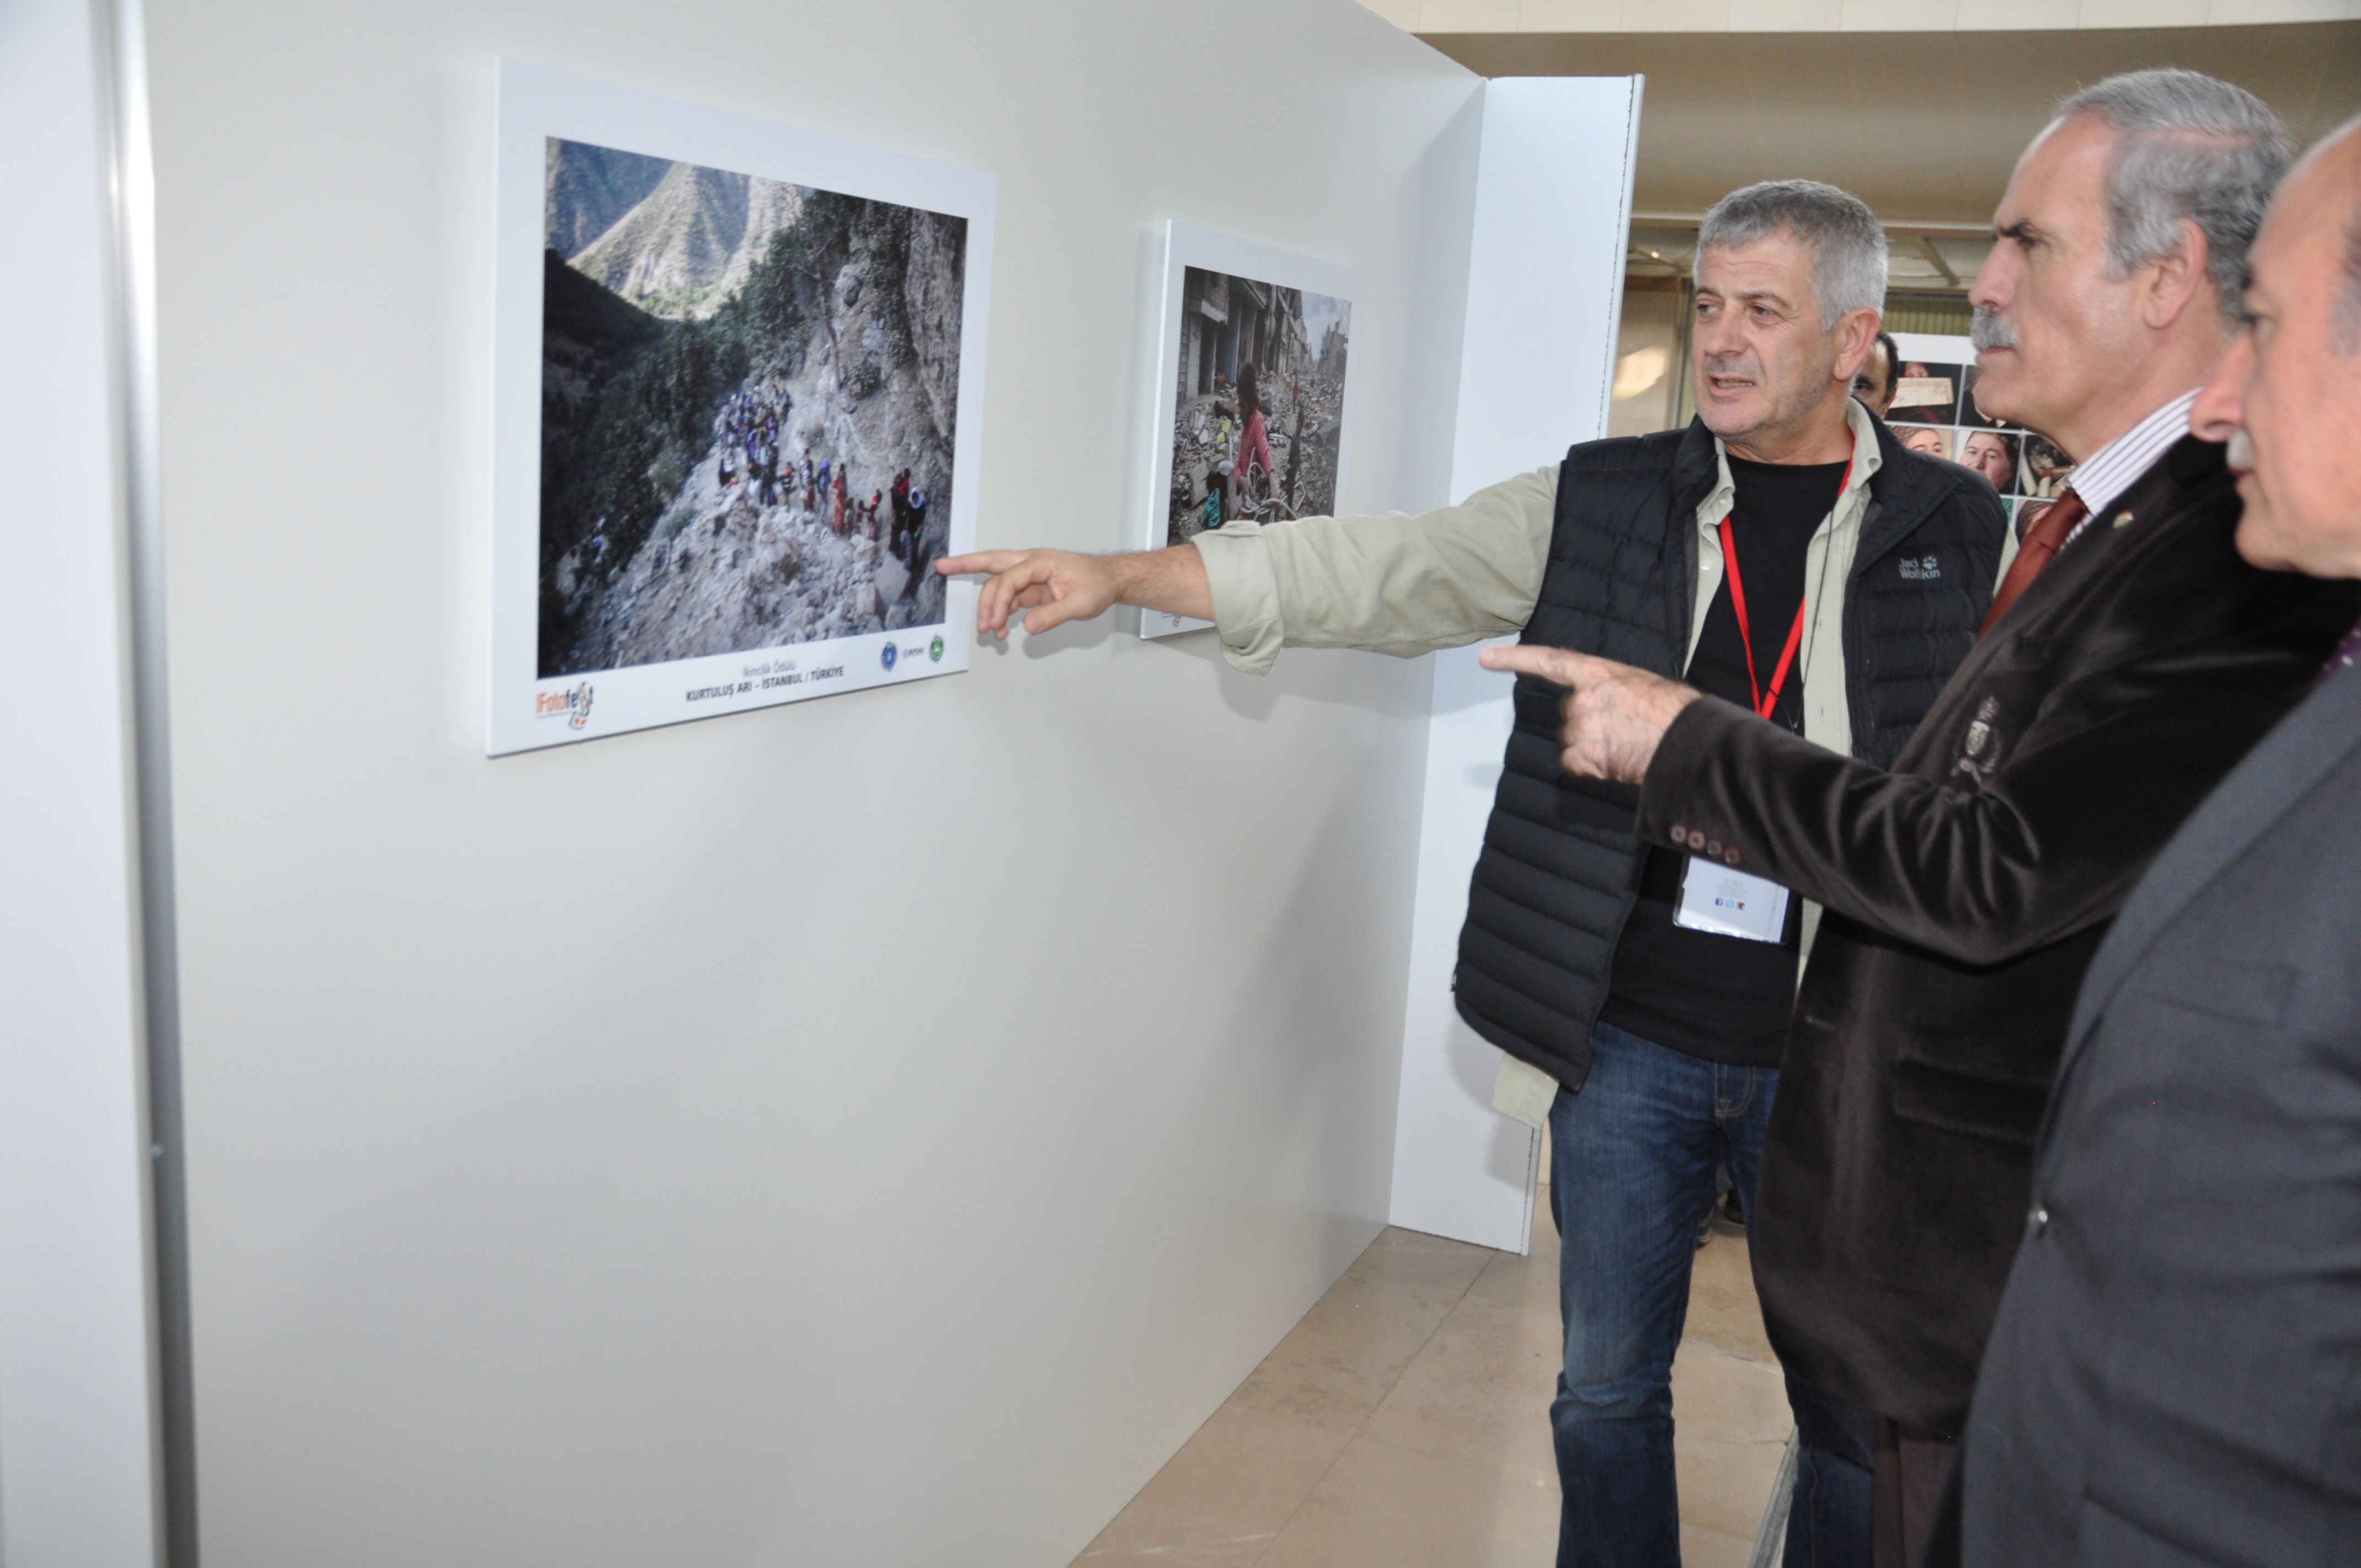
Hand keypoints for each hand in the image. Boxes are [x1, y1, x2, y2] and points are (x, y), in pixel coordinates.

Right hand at [937, 549, 1120, 638]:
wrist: (1109, 580)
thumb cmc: (1097, 584)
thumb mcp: (1079, 603)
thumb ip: (1053, 615)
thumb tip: (1029, 625)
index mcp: (1040, 561)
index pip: (1009, 578)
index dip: (999, 601)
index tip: (996, 622)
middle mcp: (1031, 563)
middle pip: (992, 562)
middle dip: (965, 564)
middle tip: (942, 566)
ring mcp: (1030, 575)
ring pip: (999, 584)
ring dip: (990, 606)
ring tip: (989, 630)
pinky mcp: (1032, 587)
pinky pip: (1010, 597)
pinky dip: (1002, 612)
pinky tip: (1002, 629)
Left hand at [1477, 645, 1701, 783]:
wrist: (1689, 743)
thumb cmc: (1676, 712)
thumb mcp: (1642, 684)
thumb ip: (1612, 688)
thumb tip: (1609, 703)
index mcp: (1598, 673)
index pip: (1550, 661)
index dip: (1515, 659)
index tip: (1485, 658)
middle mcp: (1581, 699)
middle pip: (1571, 713)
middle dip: (1591, 722)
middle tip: (1625, 728)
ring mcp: (1579, 729)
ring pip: (1574, 739)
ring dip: (1593, 744)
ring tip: (1628, 745)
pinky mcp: (1581, 756)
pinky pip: (1576, 762)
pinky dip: (1592, 765)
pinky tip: (1617, 761)